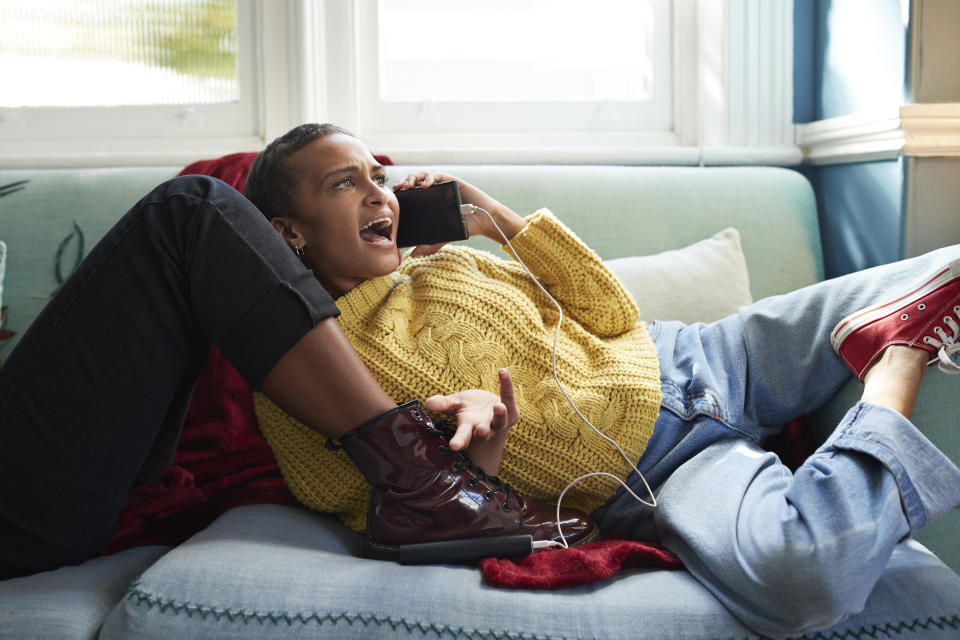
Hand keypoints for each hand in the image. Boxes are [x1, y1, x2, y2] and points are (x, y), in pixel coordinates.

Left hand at [393, 172, 526, 255]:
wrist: (484, 221)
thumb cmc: (465, 227)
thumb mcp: (443, 237)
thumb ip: (430, 245)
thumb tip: (413, 254)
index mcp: (429, 202)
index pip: (411, 193)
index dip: (401, 192)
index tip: (392, 197)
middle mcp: (434, 192)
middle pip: (414, 182)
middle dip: (404, 182)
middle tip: (397, 189)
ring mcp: (442, 185)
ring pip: (423, 175)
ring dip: (413, 178)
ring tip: (407, 185)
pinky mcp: (452, 181)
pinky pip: (437, 176)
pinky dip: (429, 178)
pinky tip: (425, 185)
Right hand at [423, 369, 518, 473]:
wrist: (490, 409)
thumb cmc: (469, 409)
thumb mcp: (455, 405)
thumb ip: (443, 404)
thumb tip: (427, 403)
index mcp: (468, 428)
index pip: (463, 436)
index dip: (459, 441)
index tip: (453, 446)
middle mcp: (485, 428)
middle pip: (483, 433)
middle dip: (482, 433)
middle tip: (480, 431)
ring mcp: (499, 422)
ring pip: (501, 420)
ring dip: (500, 414)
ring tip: (499, 406)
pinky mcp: (512, 412)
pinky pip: (509, 397)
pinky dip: (506, 385)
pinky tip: (502, 372)